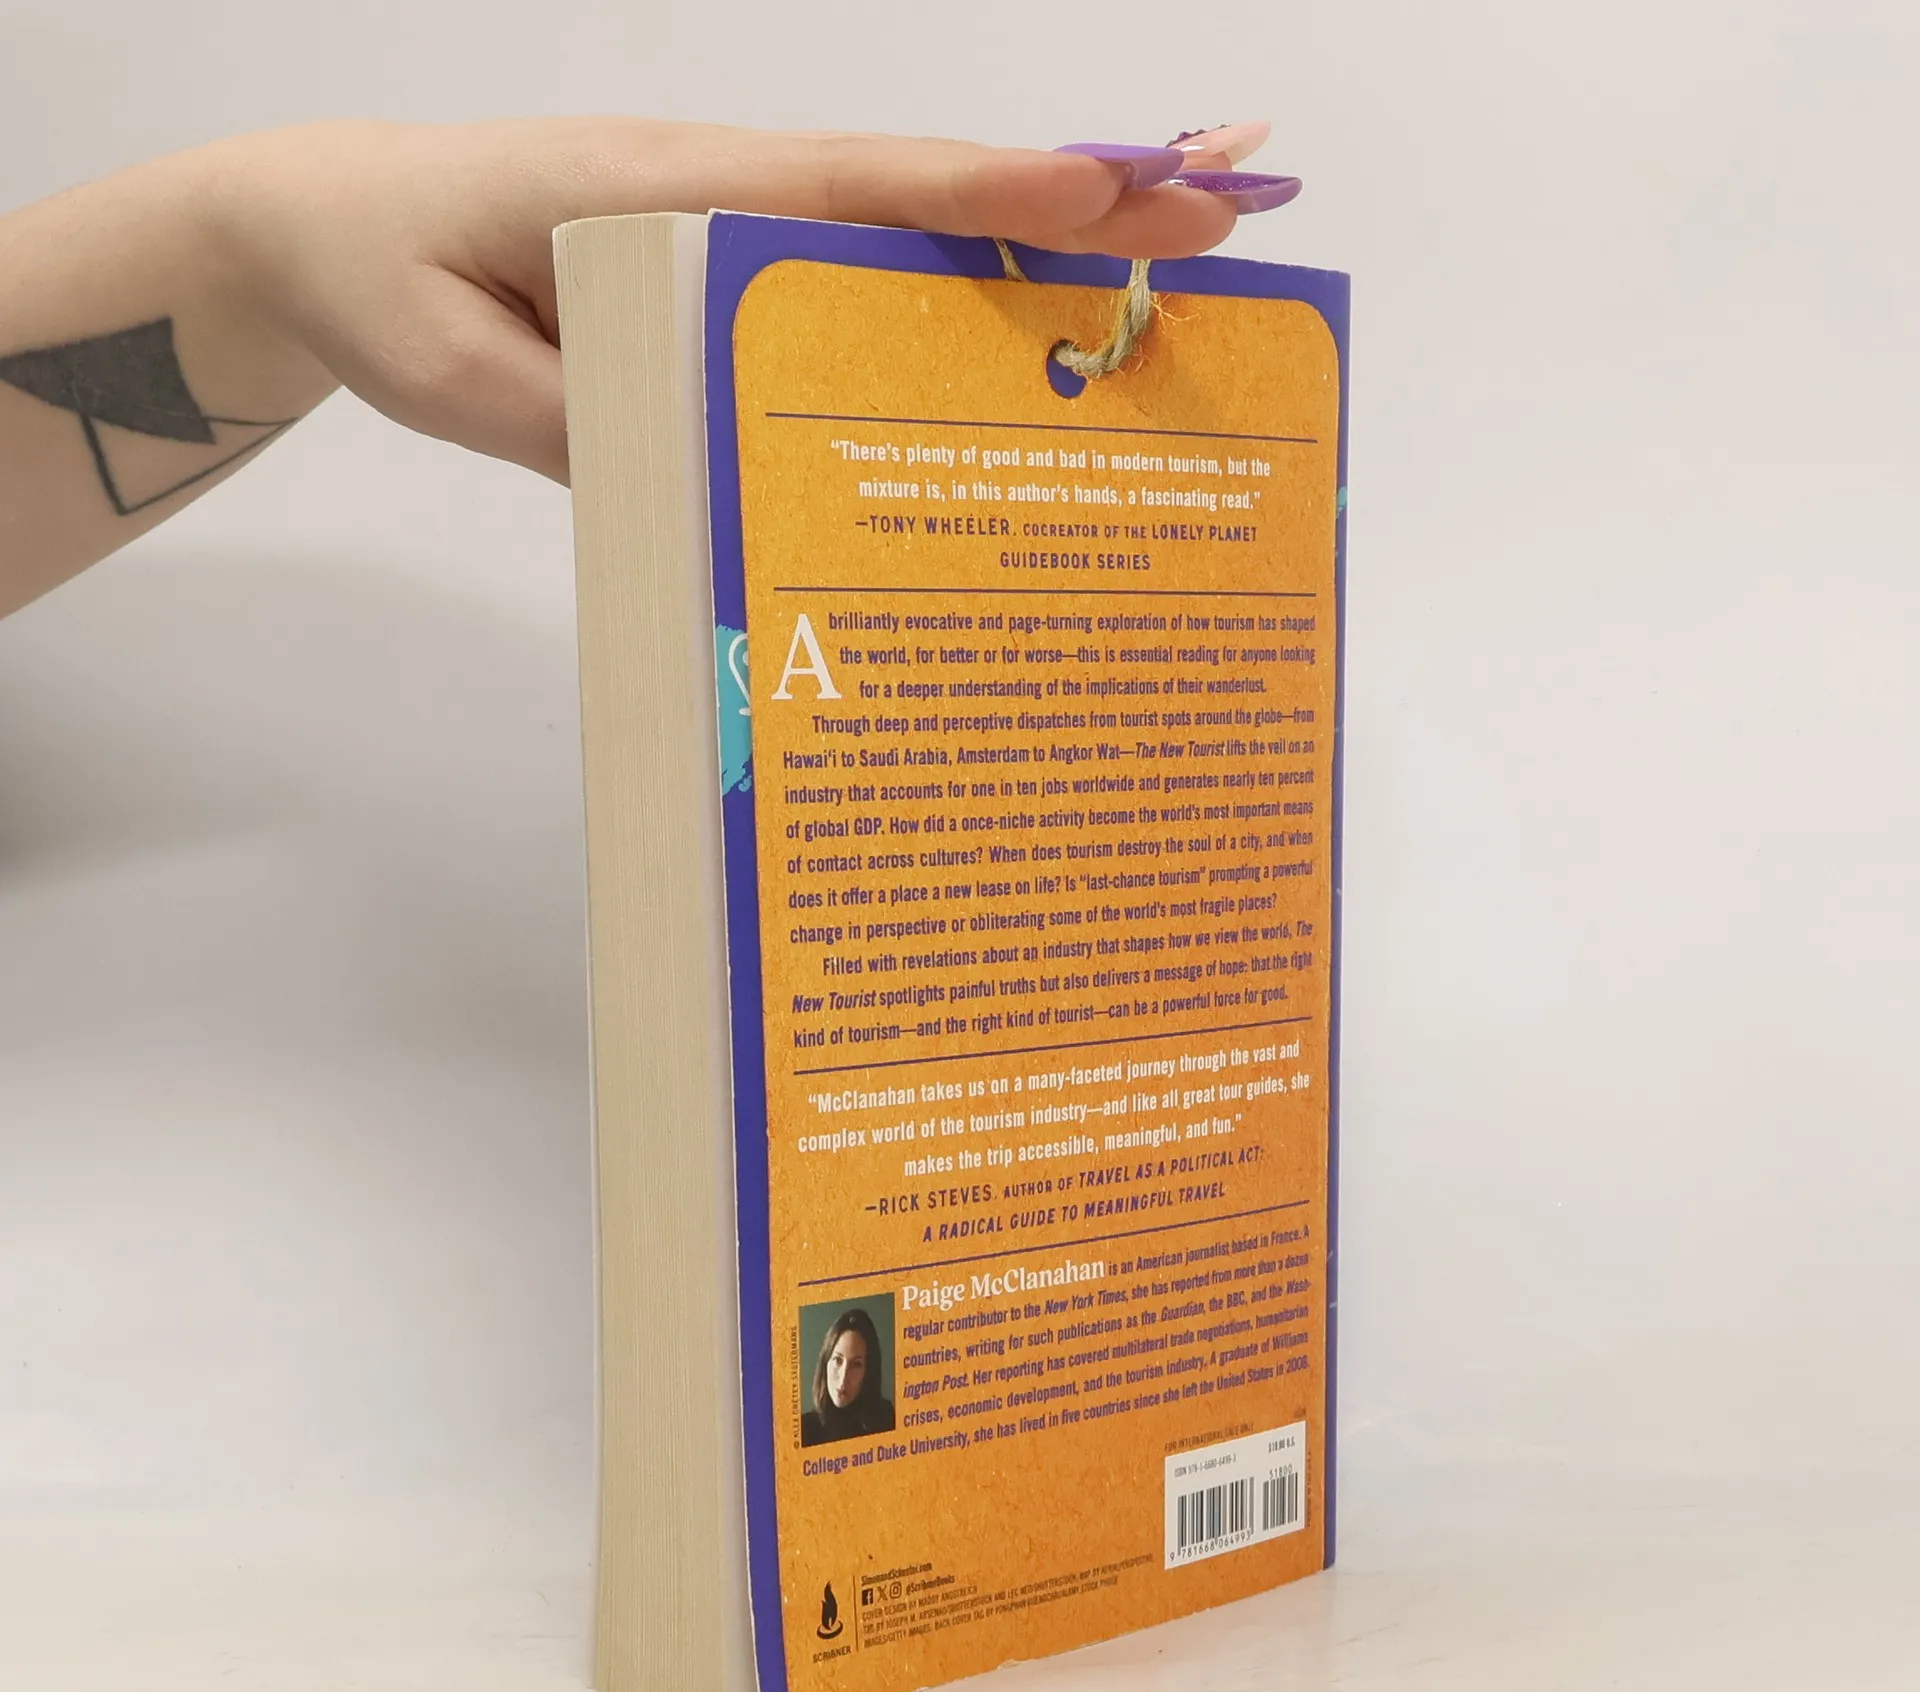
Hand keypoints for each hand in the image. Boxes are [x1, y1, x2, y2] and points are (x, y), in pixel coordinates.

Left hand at [208, 119, 1244, 484]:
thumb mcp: (459, 375)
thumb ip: (586, 424)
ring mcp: (735, 223)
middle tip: (1229, 205)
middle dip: (1081, 198)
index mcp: (665, 195)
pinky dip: (964, 276)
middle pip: (925, 193)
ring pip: (912, 225)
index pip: (853, 187)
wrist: (322, 226)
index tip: (1112, 195)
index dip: (989, 196)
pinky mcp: (729, 264)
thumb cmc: (382, 275)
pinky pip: (860, 268)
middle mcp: (725, 191)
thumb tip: (726, 480)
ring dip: (1047, 235)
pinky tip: (1036, 314)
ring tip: (1182, 243)